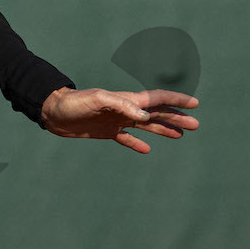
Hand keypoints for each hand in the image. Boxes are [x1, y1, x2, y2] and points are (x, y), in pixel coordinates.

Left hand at [39, 87, 199, 153]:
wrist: (53, 112)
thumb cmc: (74, 103)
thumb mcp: (97, 101)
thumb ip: (122, 105)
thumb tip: (145, 115)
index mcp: (126, 100)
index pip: (156, 99)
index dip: (176, 100)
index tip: (195, 104)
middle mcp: (125, 109)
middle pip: (156, 113)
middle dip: (176, 117)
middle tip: (195, 124)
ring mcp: (117, 120)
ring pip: (146, 125)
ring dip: (164, 129)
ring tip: (181, 135)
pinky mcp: (106, 131)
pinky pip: (126, 138)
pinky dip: (137, 143)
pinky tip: (146, 149)